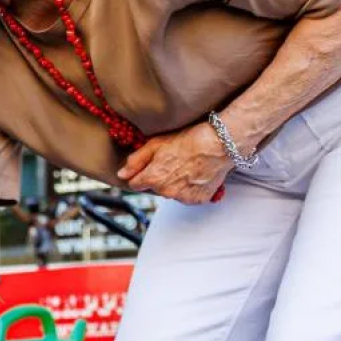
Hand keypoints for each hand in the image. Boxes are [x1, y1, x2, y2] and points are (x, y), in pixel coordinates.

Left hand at [117, 123, 232, 204]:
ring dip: (175, 184)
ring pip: (171, 193)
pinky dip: (190, 188)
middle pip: (155, 188)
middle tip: (173, 162)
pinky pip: (188, 196)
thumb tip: (122, 174)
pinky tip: (196, 174)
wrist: (219, 144)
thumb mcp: (156, 144)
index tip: (149, 167)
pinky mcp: (198, 200)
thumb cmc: (188, 140)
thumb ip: (136, 161)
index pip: (135, 184)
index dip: (141, 174)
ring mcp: (183, 198)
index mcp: (153, 179)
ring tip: (187, 167)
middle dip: (159, 178)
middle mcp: (167, 192)